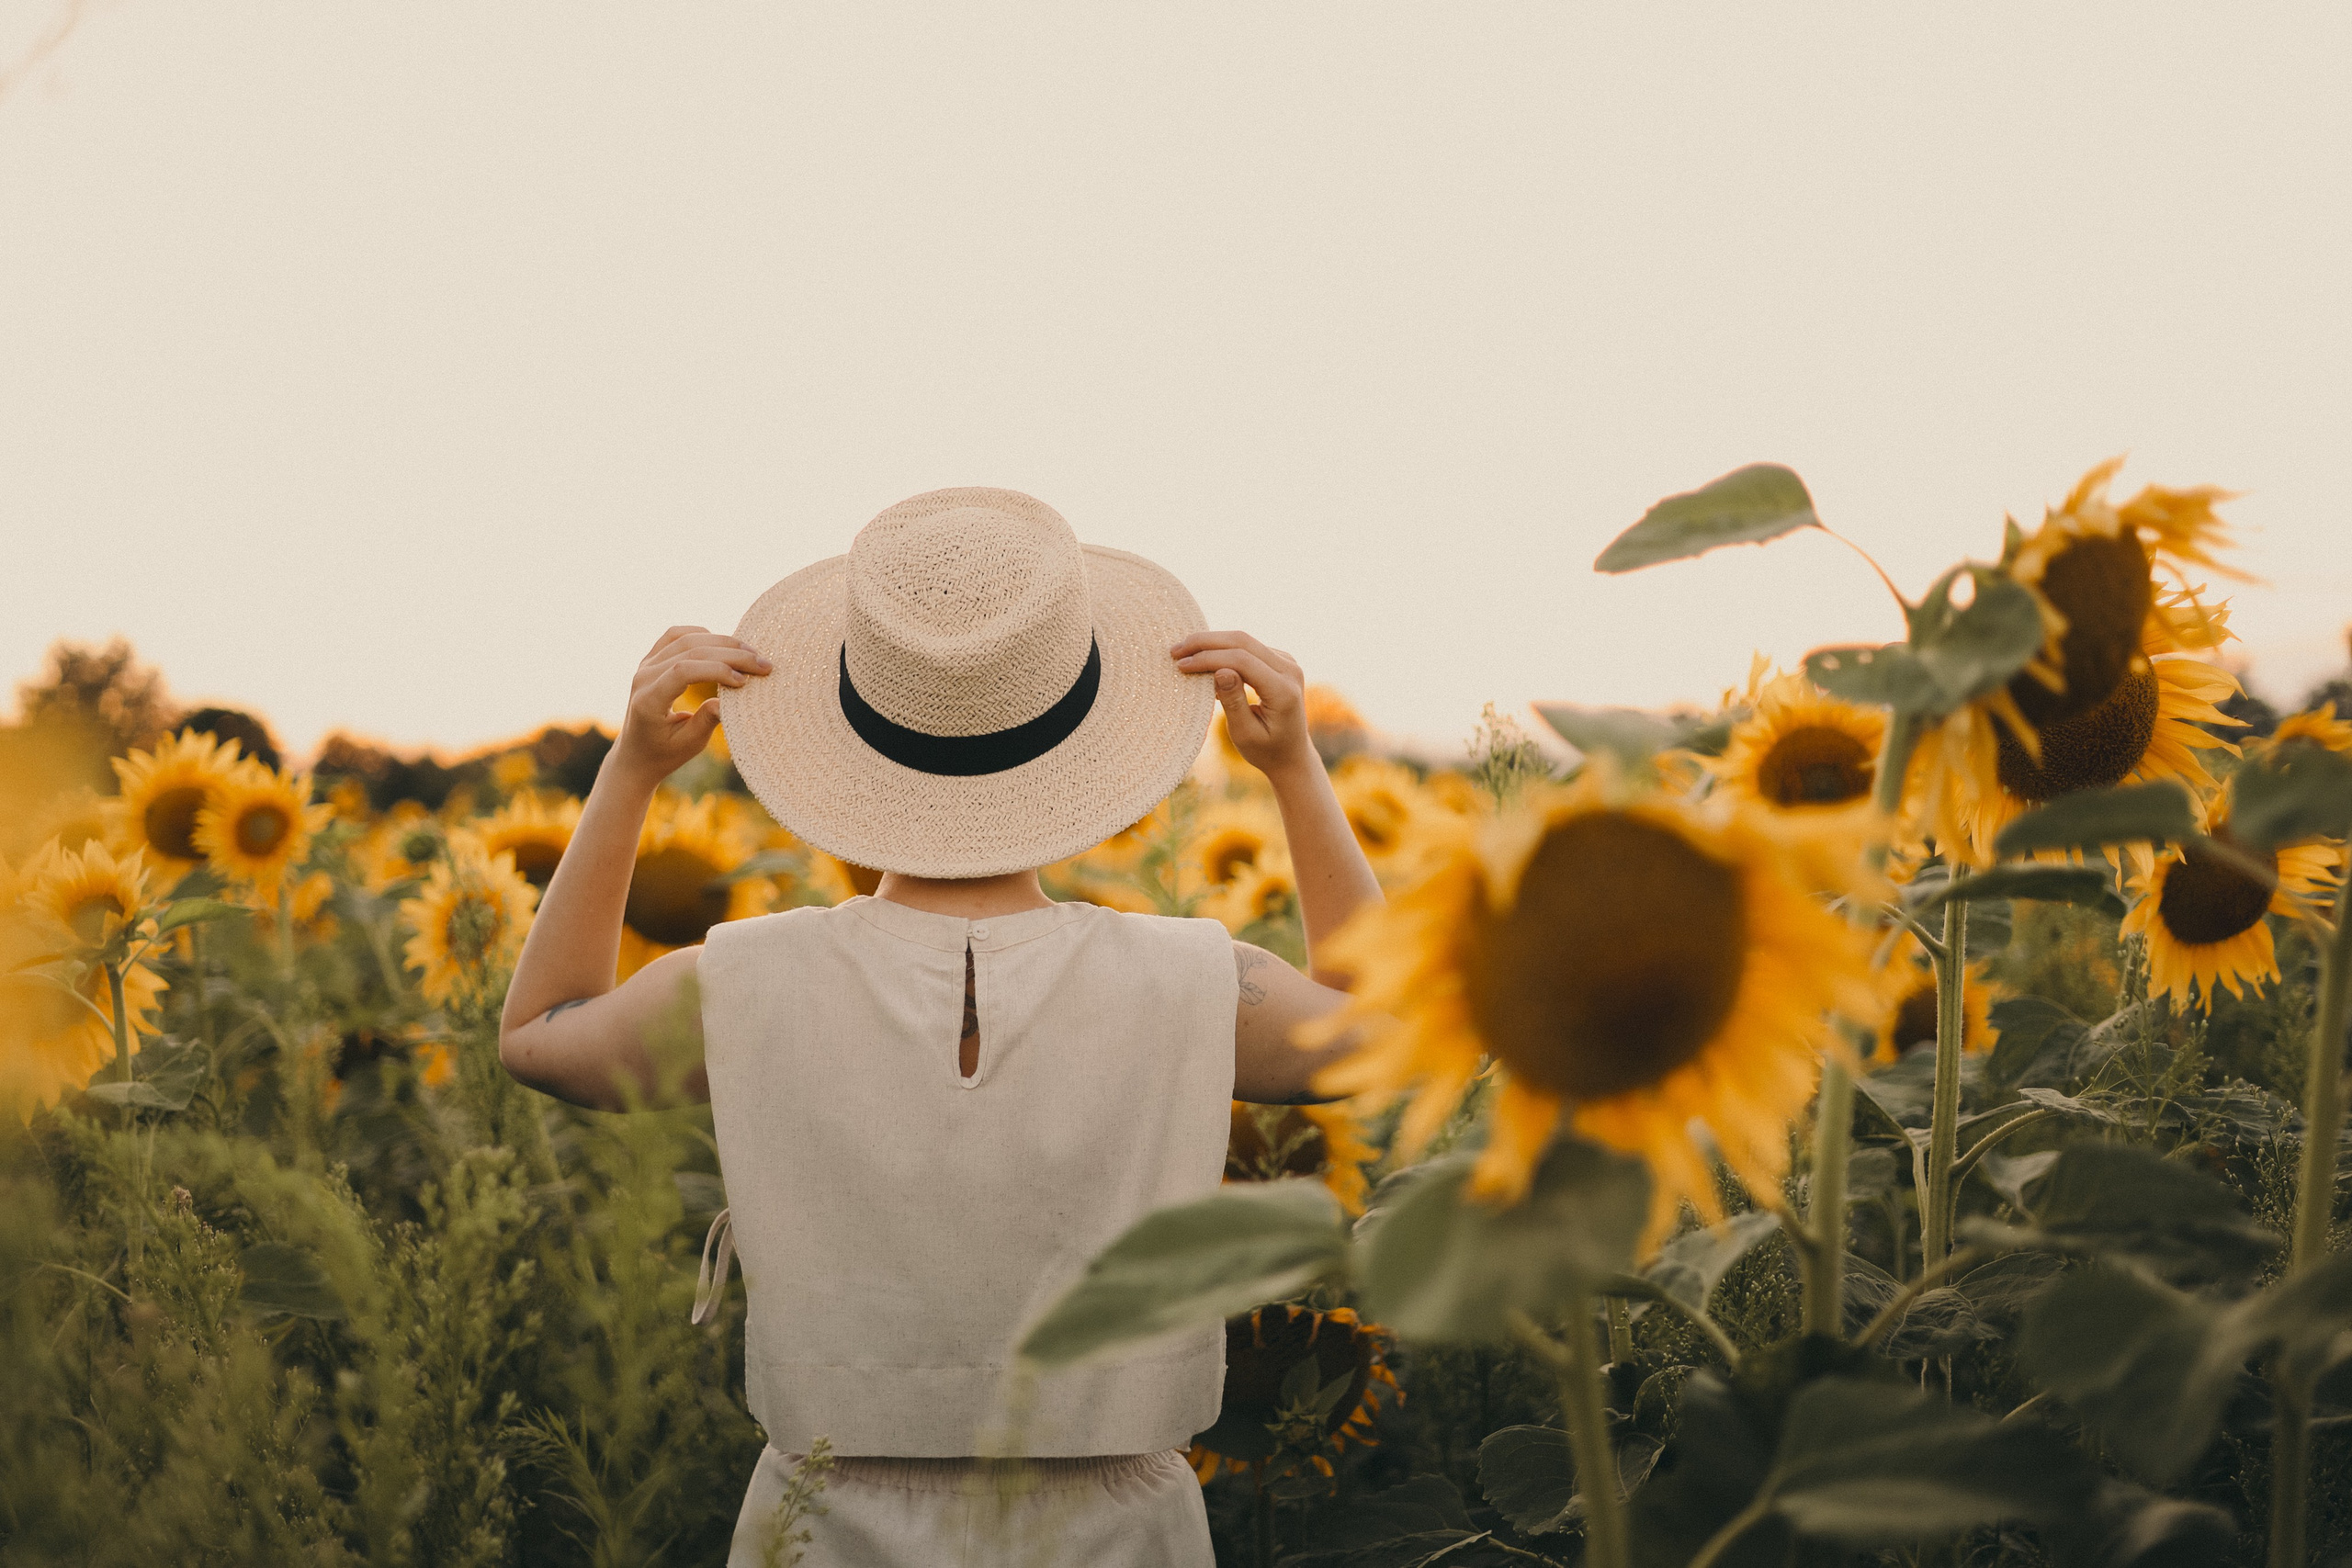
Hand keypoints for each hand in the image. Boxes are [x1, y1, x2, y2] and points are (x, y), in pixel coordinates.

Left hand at [609, 626, 770, 789]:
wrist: (637, 753)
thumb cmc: (665, 753)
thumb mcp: (689, 744)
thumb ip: (706, 721)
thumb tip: (729, 701)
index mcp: (649, 700)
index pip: (683, 671)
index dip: (717, 670)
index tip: (744, 682)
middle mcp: (643, 676)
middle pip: (689, 650)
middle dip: (731, 654)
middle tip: (764, 665)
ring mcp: (645, 664)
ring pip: (686, 638)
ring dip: (723, 642)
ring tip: (751, 653)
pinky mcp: (652, 658)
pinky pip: (676, 635)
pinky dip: (703, 635)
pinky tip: (725, 645)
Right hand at [1172, 631, 1314, 777]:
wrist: (1291, 754)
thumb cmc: (1266, 750)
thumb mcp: (1245, 734)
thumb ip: (1234, 702)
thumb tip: (1219, 671)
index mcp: (1284, 691)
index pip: (1242, 661)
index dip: (1209, 658)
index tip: (1181, 665)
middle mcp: (1290, 670)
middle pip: (1243, 642)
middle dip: (1206, 642)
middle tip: (1175, 650)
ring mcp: (1286, 662)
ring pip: (1243, 640)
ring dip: (1211, 643)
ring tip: (1183, 652)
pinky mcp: (1278, 660)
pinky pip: (1247, 647)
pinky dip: (1222, 650)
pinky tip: (1201, 659)